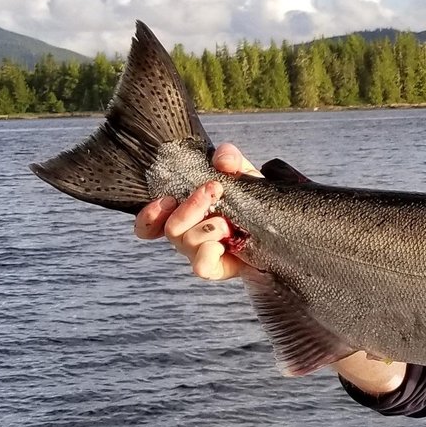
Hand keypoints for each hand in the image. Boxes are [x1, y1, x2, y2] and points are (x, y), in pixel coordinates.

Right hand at [132, 142, 258, 279]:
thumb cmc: (250, 201)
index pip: (149, 223)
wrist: (277, 230)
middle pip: (171, 227)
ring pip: (187, 242)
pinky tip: (223, 244)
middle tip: (214, 189)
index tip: (166, 200)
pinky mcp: (216, 268)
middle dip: (191, 206)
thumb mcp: (241, 173)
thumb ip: (229, 159)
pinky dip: (208, 254)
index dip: (148, 216)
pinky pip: (201, 267)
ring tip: (229, 222)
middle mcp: (186, 234)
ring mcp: (199, 252)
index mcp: (184, 213)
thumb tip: (222, 161)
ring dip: (208, 227)